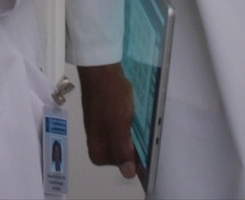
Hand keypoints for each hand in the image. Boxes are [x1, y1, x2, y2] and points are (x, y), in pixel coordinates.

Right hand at [76, 63, 137, 177]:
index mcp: (98, 152)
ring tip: (139, 121)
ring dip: (135, 134)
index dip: (138, 155)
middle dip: (136, 144)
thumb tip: (128, 174)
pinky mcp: (106, 123)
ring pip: (126, 142)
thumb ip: (122, 149)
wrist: (100, 69)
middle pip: (126, 155)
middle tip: (142, 128)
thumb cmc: (109, 95)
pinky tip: (134, 116)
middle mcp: (98, 147)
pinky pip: (123, 131)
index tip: (146, 143)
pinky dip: (130, 126)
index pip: (127, 166)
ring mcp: (102, 135)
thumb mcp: (118, 123)